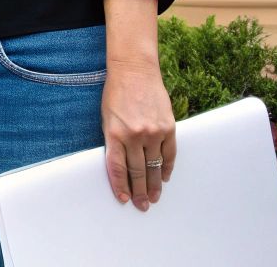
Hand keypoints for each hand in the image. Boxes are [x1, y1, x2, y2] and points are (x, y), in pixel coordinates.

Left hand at [102, 60, 176, 210]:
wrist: (134, 71)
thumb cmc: (115, 94)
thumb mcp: (106, 118)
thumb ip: (114, 141)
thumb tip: (121, 166)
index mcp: (115, 134)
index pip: (118, 168)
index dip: (121, 186)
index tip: (124, 199)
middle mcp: (135, 135)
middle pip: (138, 171)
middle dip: (140, 191)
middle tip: (143, 205)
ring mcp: (153, 132)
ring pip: (155, 166)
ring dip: (155, 184)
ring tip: (155, 198)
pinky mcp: (168, 127)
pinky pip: (170, 153)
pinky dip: (167, 167)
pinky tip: (165, 177)